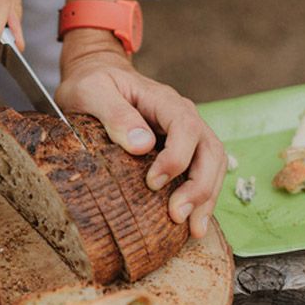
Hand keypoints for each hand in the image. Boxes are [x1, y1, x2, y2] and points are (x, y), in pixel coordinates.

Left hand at [56, 28, 225, 238]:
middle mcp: (182, 117)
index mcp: (163, 100)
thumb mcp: (92, 91)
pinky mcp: (180, 151)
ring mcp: (185, 135)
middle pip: (209, 150)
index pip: (185, 127)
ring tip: (195, 229)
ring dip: (207, 198)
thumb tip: (142, 145)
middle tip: (179, 216)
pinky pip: (201, 174)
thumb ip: (115, 114)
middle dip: (199, 186)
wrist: (96, 75)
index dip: (176, 157)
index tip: (153, 183)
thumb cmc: (92, 83)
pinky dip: (201, 198)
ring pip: (213, 165)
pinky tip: (192, 223)